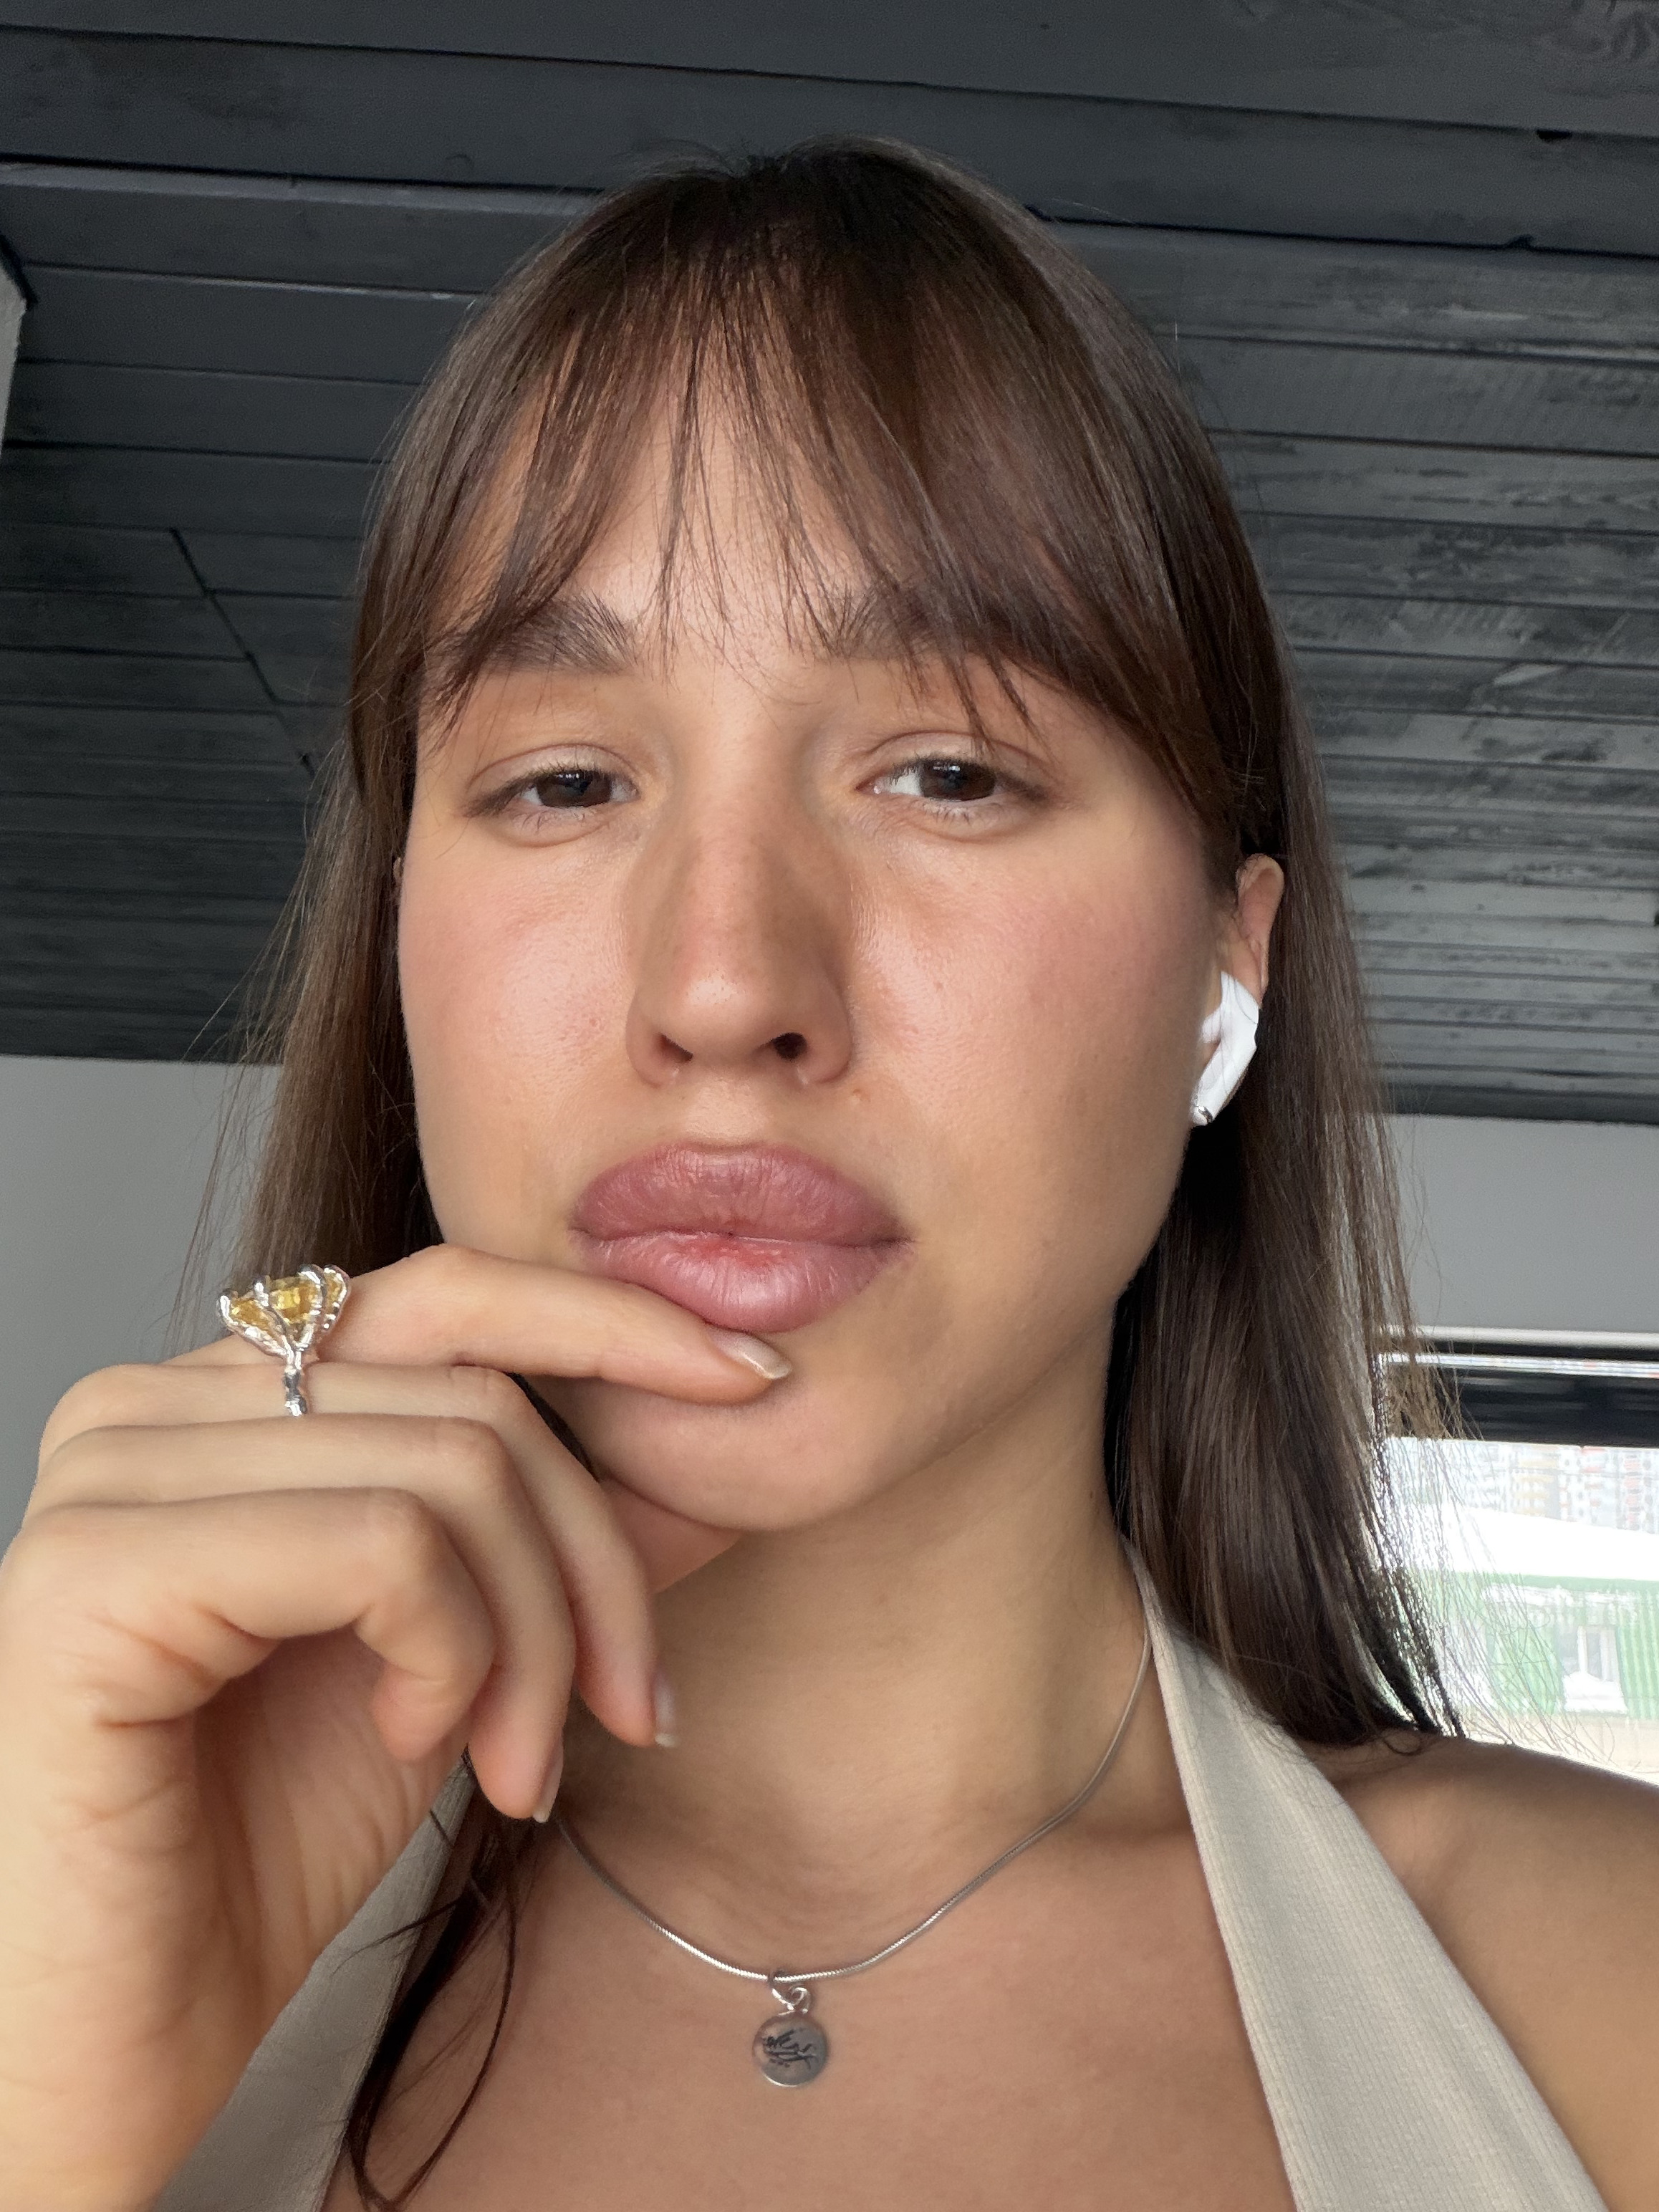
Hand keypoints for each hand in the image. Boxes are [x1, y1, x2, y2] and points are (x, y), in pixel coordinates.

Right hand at [0, 1244, 778, 2211]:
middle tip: (626, 1713)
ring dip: (537, 1640)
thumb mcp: (458, 1653)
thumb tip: (731, 1413)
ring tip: (515, 1761)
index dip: (613, 1324)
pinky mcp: (99, 1572)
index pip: (449, 1295)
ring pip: (452, 1470)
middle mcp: (148, 1405)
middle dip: (594, 1568)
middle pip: (477, 1400)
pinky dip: (450, 1654)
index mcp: (222, 1399)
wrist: (115, 2039)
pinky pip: (382, 1546)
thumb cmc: (257, 1847)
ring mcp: (111, 1476)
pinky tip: (408, 1740)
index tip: (757, 1380)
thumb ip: (562, 1524)